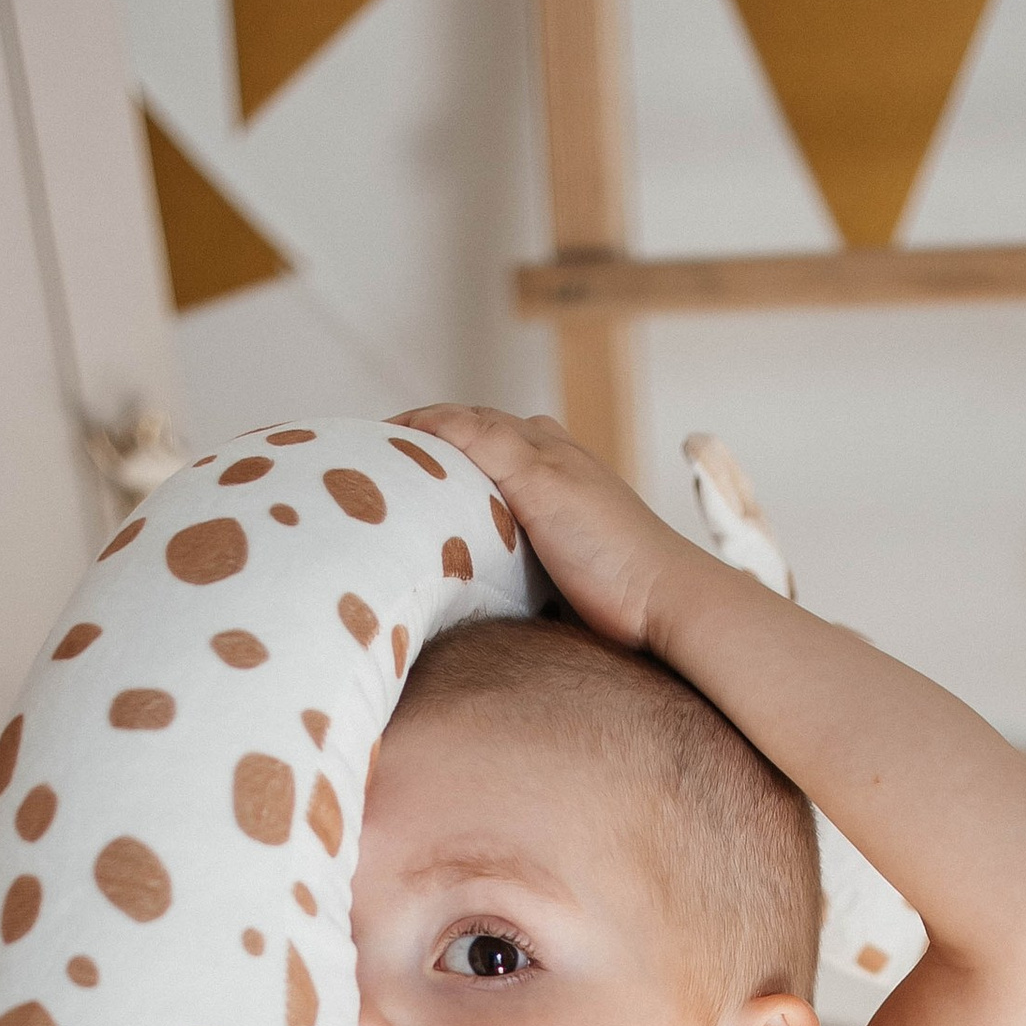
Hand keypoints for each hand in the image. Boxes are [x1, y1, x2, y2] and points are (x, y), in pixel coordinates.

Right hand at [398, 404, 706, 653]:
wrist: (664, 605)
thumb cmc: (610, 544)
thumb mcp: (541, 478)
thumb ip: (489, 442)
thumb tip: (429, 419)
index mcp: (537, 441)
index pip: (458, 419)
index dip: (411, 427)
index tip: (361, 444)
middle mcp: (541, 467)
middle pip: (466, 450)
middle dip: (419, 456)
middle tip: (368, 478)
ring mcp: (546, 511)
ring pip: (478, 489)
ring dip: (440, 493)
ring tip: (397, 511)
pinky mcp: (550, 554)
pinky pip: (493, 529)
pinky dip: (463, 528)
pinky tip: (447, 549)